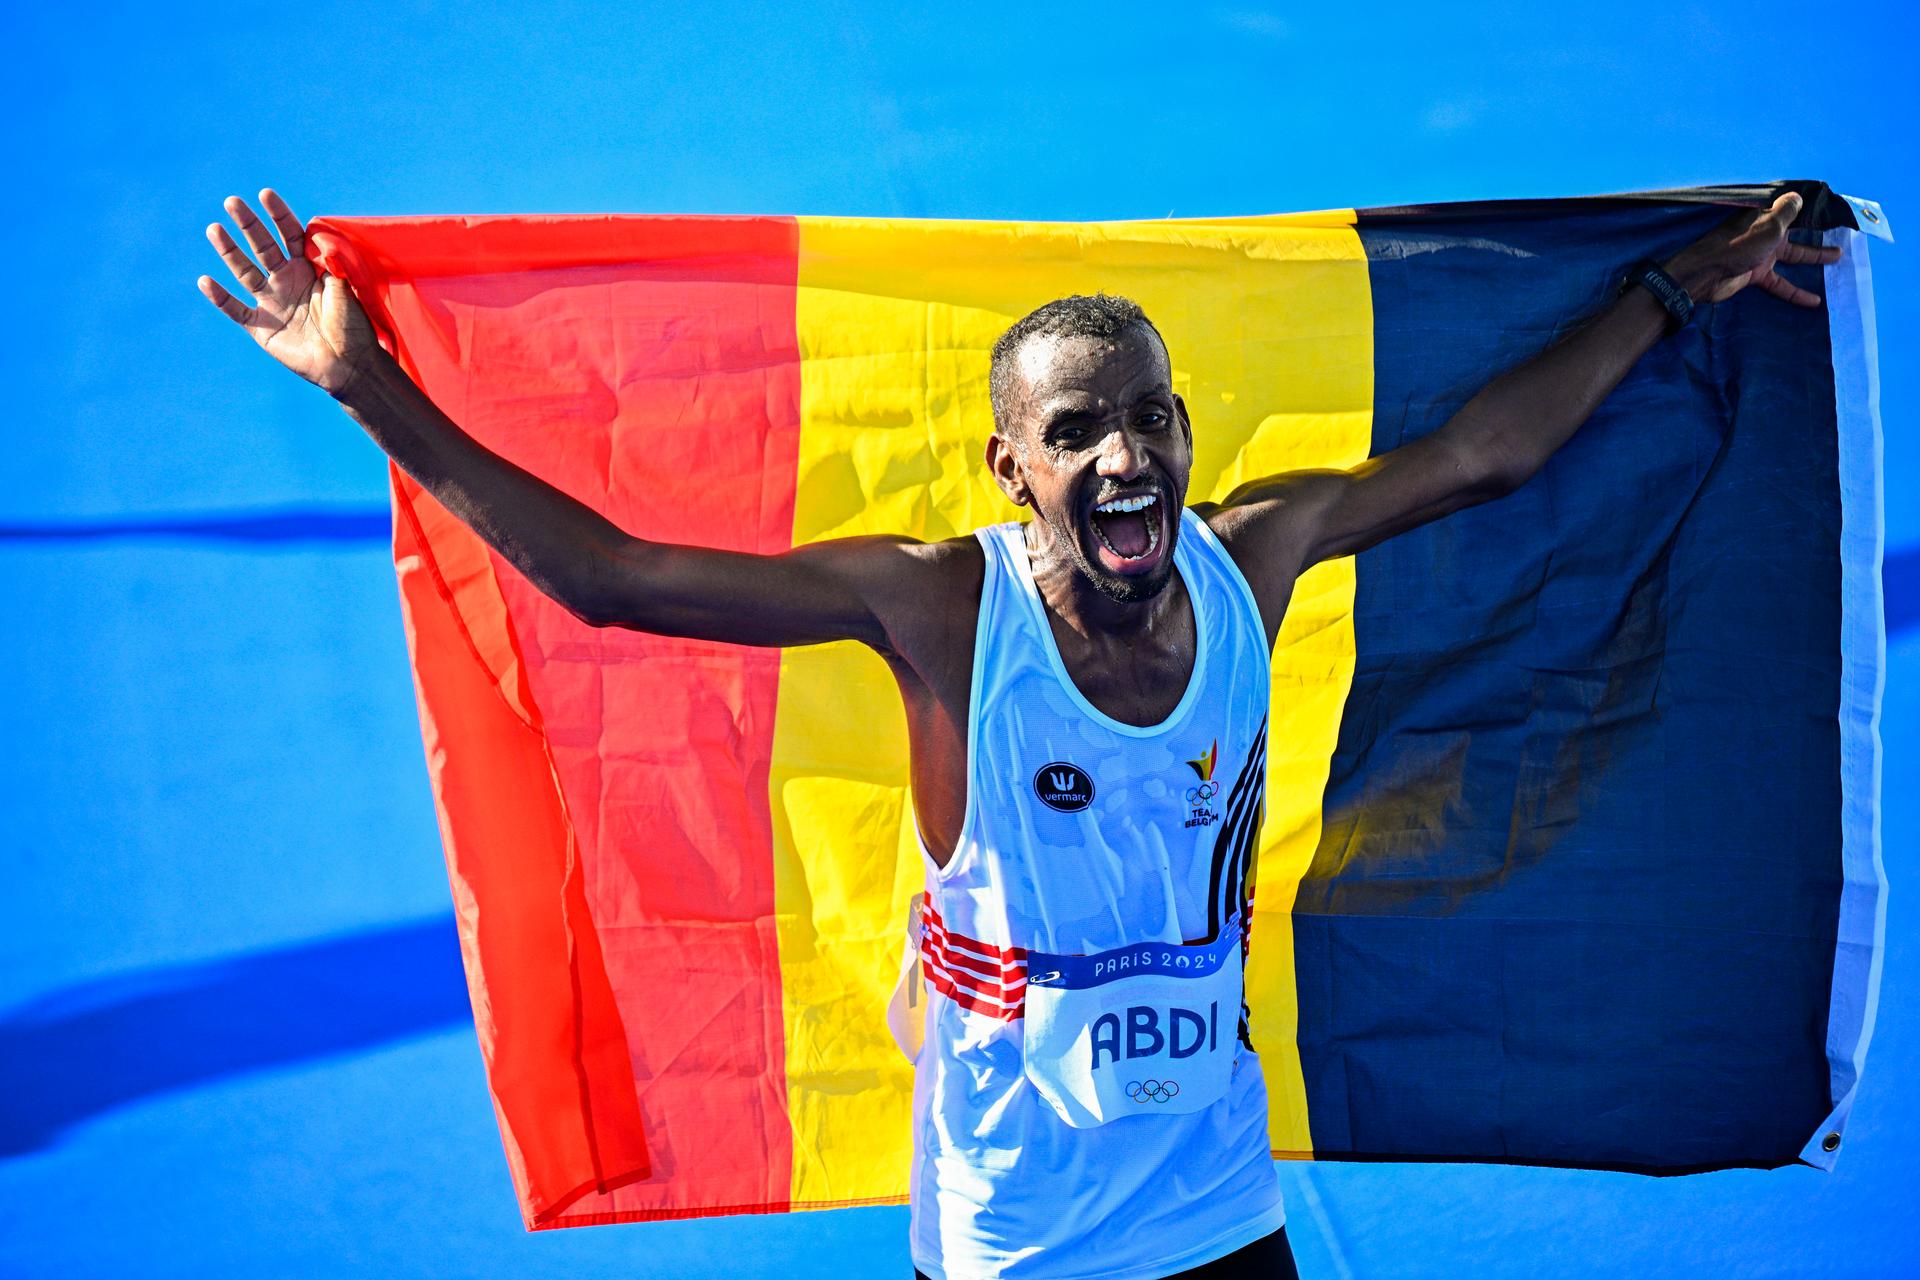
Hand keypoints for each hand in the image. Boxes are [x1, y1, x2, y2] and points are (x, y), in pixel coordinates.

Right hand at [197, 189, 377, 396]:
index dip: (279, 215)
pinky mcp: (261, 327)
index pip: (290, 235)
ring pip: (244, 271)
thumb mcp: (346, 289)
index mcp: (308, 269)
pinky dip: (221, 298)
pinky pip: (236, 310)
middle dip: (249, 225)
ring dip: (229, 251)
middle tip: (232, 201)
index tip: (266, 194)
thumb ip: (333, 264)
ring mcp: (271, 302)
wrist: (350, 365)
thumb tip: (322, 239)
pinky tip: (205, 281)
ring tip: (214, 229)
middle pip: (263, 247)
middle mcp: (286, 281)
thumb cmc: (353, 327)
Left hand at [1661, 191, 1842, 308]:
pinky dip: (1795, 292)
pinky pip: (1780, 284)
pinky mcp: (1755, 275)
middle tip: (1841, 232)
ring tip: (1838, 259)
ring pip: (1793, 257)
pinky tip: (1814, 302)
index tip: (1833, 210)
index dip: (1812, 209)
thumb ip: (1786, 211)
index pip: (1793, 209)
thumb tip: (1797, 196)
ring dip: (1814, 259)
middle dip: (1818, 233)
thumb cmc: (1738, 244)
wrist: (1707, 273)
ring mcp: (1760, 254)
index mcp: (1767, 217)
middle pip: (1797, 232)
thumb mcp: (1768, 224)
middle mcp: (1765, 233)